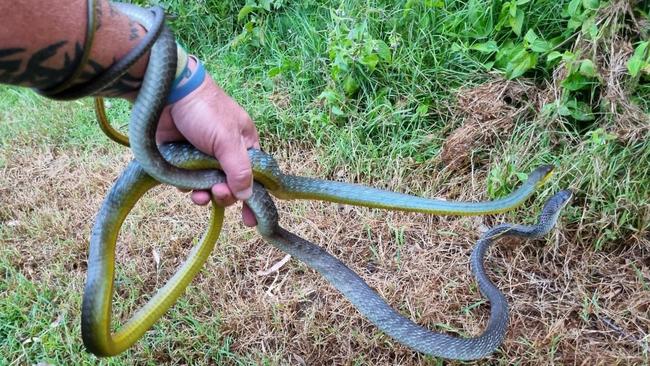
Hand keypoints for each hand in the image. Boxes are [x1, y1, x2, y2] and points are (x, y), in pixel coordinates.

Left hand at [153, 61, 258, 226]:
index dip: (252, 197)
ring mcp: (202, 157)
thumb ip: (239, 170)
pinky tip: (183, 181)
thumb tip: (248, 196)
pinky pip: (187, 181)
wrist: (166, 92)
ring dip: (204, 194)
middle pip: (230, 185)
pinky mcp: (181, 159)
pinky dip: (186, 185)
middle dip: (224, 194)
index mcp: (244, 144)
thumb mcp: (228, 141)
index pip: (254, 176)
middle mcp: (224, 152)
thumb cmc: (205, 112)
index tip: (250, 220)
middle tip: (217, 193)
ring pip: (207, 186)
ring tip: (199, 196)